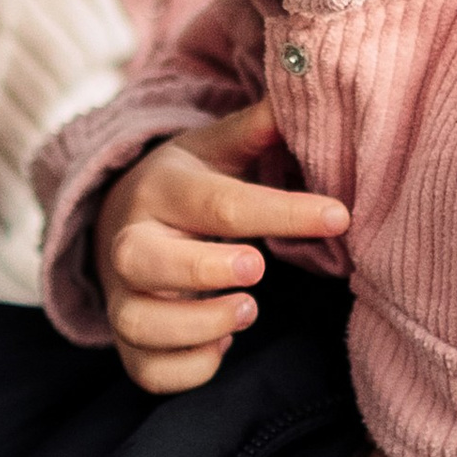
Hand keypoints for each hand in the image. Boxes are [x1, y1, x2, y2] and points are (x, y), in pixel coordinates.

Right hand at [94, 98, 349, 397]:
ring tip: (248, 311)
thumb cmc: (187, 186)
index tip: (340, 216)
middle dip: (204, 270)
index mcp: (161, 189)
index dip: (282, 211)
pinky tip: (221, 346)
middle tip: (259, 268)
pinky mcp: (128, 345)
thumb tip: (304, 85)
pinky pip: (148, 372)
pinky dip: (188, 368)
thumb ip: (256, 128)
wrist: (116, 223)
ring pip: (140, 323)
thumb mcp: (214, 148)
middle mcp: (130, 243)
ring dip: (199, 325)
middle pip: (145, 262)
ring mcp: (124, 298)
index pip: (218, 202)